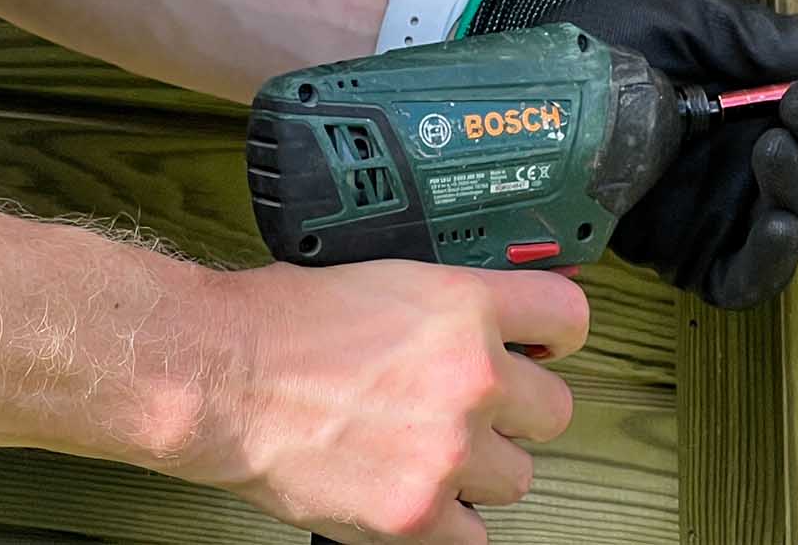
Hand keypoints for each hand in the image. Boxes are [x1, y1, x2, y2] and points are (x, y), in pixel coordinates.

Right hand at [192, 259, 584, 543]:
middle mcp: (471, 378)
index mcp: (468, 308)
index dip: (560, 335)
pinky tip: (418, 490)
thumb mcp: (396, 277)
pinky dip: (448, 519)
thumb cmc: (293, 321)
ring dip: (484, 468)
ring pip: (517, 477)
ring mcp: (448, 451)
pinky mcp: (415, 515)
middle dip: (522, 410)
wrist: (228, 375)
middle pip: (556, 410)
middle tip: (485, 407)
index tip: (549, 347)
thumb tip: (501, 318)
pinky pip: (473, 536)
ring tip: (436, 448)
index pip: (569, 319)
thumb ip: (458, 304)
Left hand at [463, 0, 797, 307]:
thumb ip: (776, 43)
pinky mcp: (691, 254)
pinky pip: (748, 279)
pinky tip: (773, 227)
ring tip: (771, 150)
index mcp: (776, 101)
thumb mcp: (703, 24)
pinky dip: (772, 263)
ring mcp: (729, 209)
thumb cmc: (621, 35)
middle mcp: (764, 158)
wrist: (543, 74)